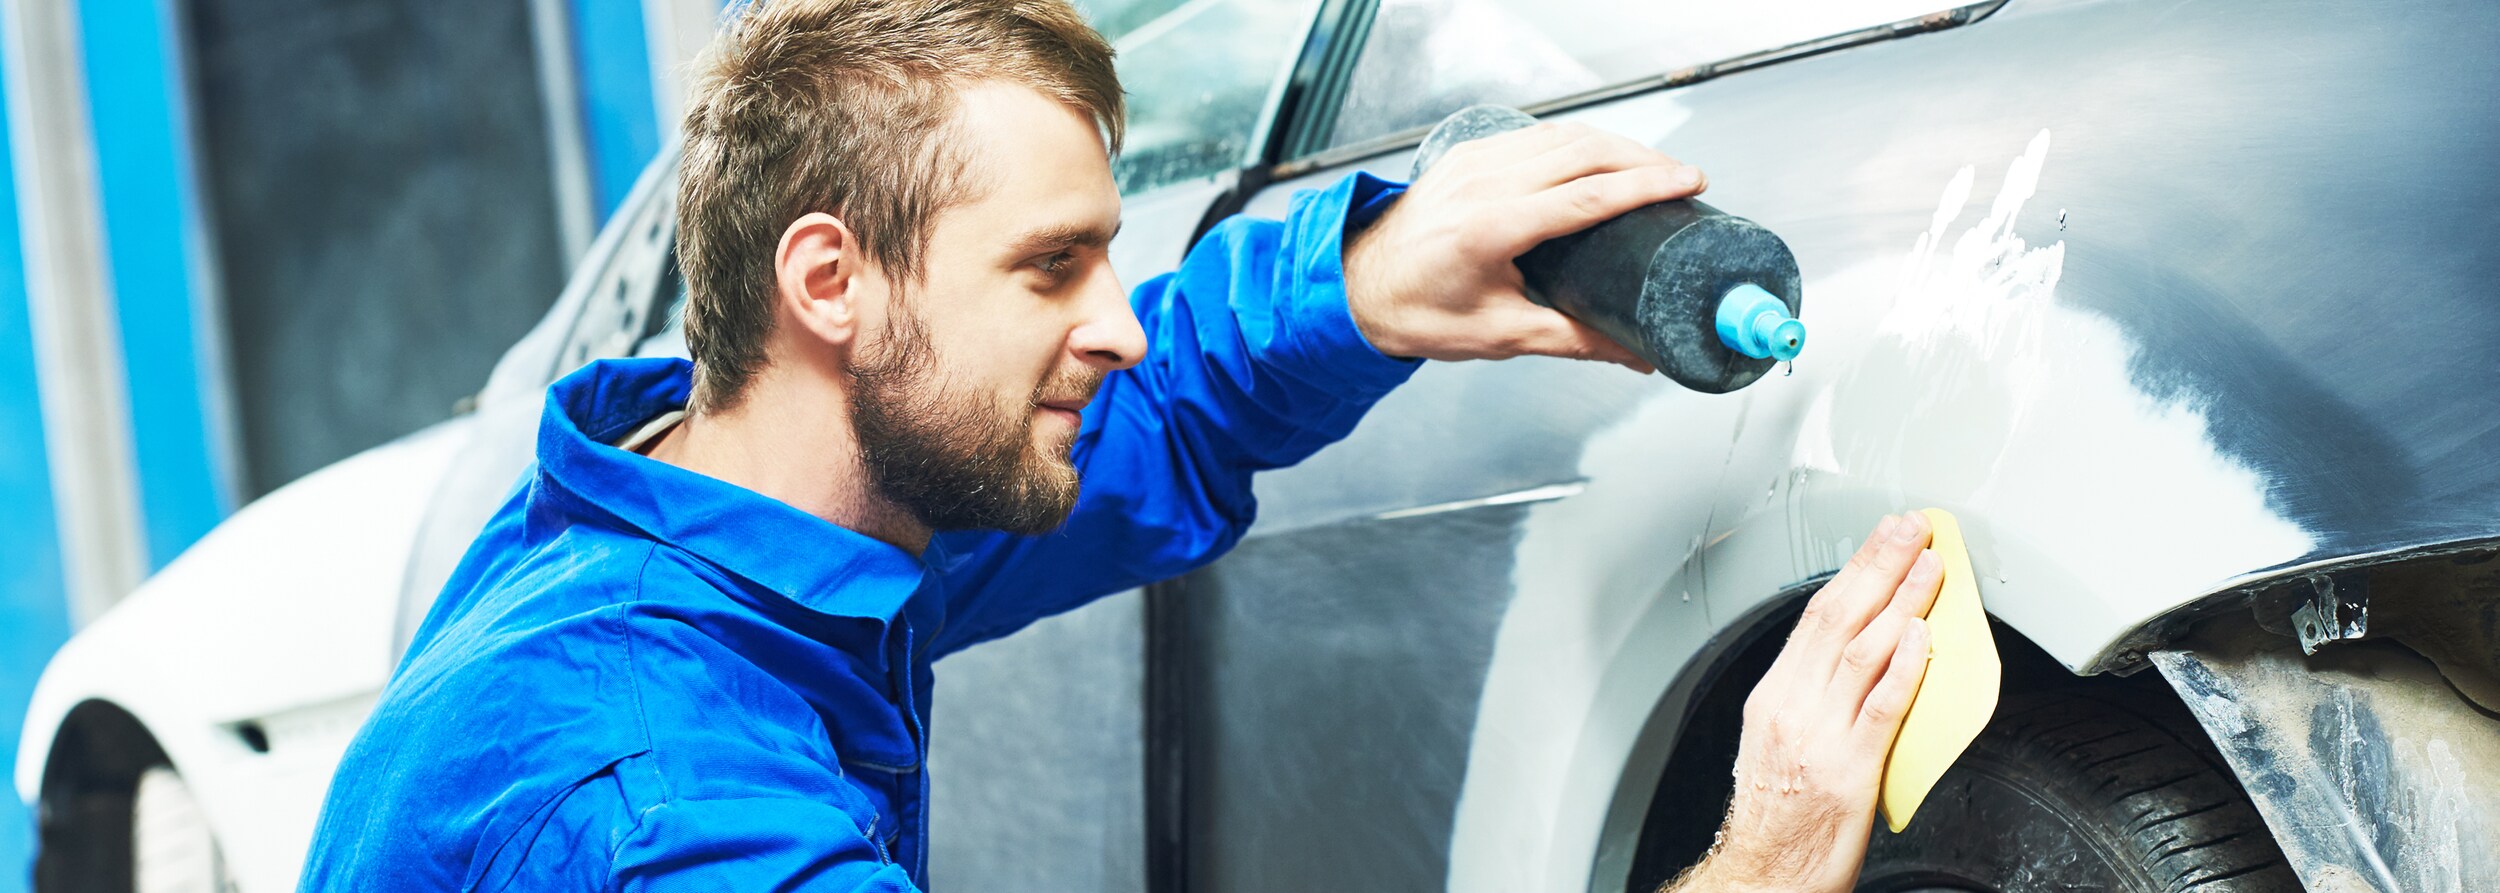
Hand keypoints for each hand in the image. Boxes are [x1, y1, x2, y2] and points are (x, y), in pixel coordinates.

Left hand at [1342, 121, 1705, 371]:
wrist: (1359, 287)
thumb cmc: (1420, 313)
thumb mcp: (1502, 335)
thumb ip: (1575, 340)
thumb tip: (1637, 355)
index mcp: (1491, 228)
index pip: (1588, 196)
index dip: (1646, 186)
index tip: (1687, 183)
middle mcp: (1483, 184)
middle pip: (1585, 153)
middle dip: (1644, 159)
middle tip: (1683, 177)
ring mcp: (1474, 162)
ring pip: (1563, 135)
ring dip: (1615, 144)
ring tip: (1654, 165)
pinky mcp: (1469, 155)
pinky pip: (1536, 135)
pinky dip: (1578, 140)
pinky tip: (1603, 154)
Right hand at [1669, 512, 1941, 892]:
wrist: (1764, 873)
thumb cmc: (1777, 815)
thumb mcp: (1781, 740)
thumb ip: (1818, 695)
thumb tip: (1866, 654)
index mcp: (1774, 696)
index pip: (1815, 617)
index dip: (1854, 570)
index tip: (1883, 538)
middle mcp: (1792, 708)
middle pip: (1838, 619)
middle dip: (1878, 565)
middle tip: (1910, 529)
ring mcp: (1819, 736)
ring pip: (1861, 652)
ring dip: (1901, 602)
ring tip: (1929, 567)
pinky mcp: (1849, 769)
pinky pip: (1881, 708)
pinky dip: (1902, 668)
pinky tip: (1921, 637)